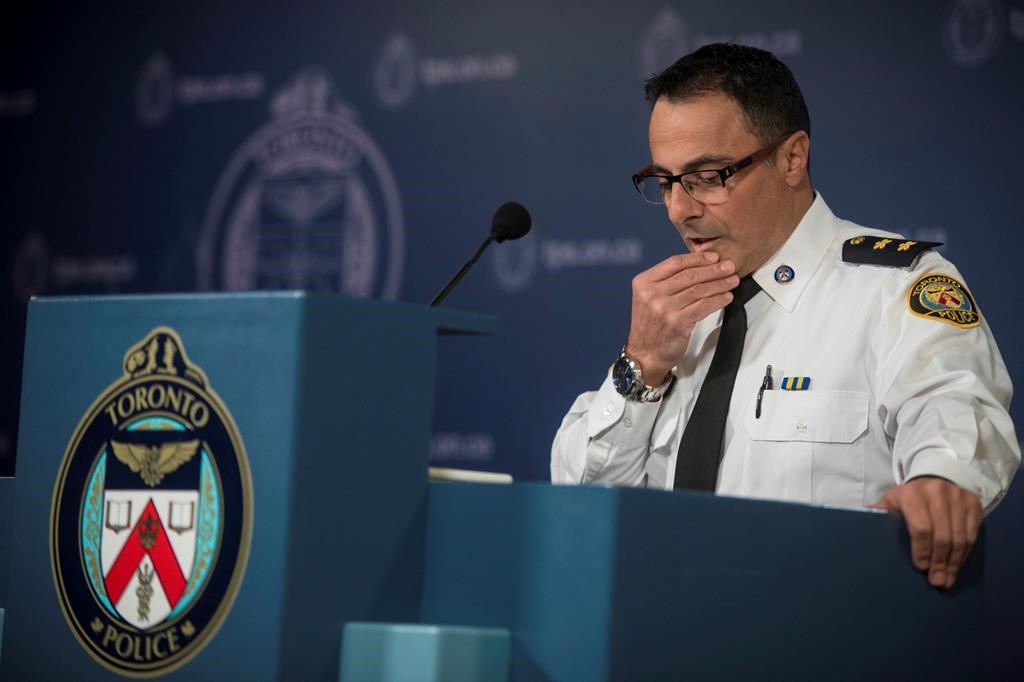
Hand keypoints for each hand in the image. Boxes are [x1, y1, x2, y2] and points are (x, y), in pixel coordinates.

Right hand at [625, 251, 738, 381]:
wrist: (645, 353)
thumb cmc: (651, 324)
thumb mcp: (648, 297)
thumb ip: (667, 281)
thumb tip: (699, 266)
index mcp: (644, 282)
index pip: (674, 263)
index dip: (697, 258)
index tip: (714, 257)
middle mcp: (652, 294)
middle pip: (689, 275)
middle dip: (713, 269)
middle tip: (729, 266)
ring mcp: (664, 308)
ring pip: (698, 290)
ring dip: (719, 284)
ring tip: (732, 280)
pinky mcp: (678, 322)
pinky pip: (703, 306)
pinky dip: (718, 300)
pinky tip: (726, 297)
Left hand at [869, 476, 981, 588]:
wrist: (935, 476)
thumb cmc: (909, 496)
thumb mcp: (891, 501)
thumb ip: (878, 514)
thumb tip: (855, 529)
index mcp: (911, 495)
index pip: (921, 528)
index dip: (922, 551)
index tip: (920, 567)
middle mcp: (936, 493)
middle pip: (942, 536)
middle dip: (940, 562)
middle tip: (937, 581)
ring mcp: (958, 497)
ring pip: (960, 537)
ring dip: (954, 562)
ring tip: (948, 578)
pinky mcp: (974, 503)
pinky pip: (973, 533)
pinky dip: (966, 552)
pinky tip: (958, 564)